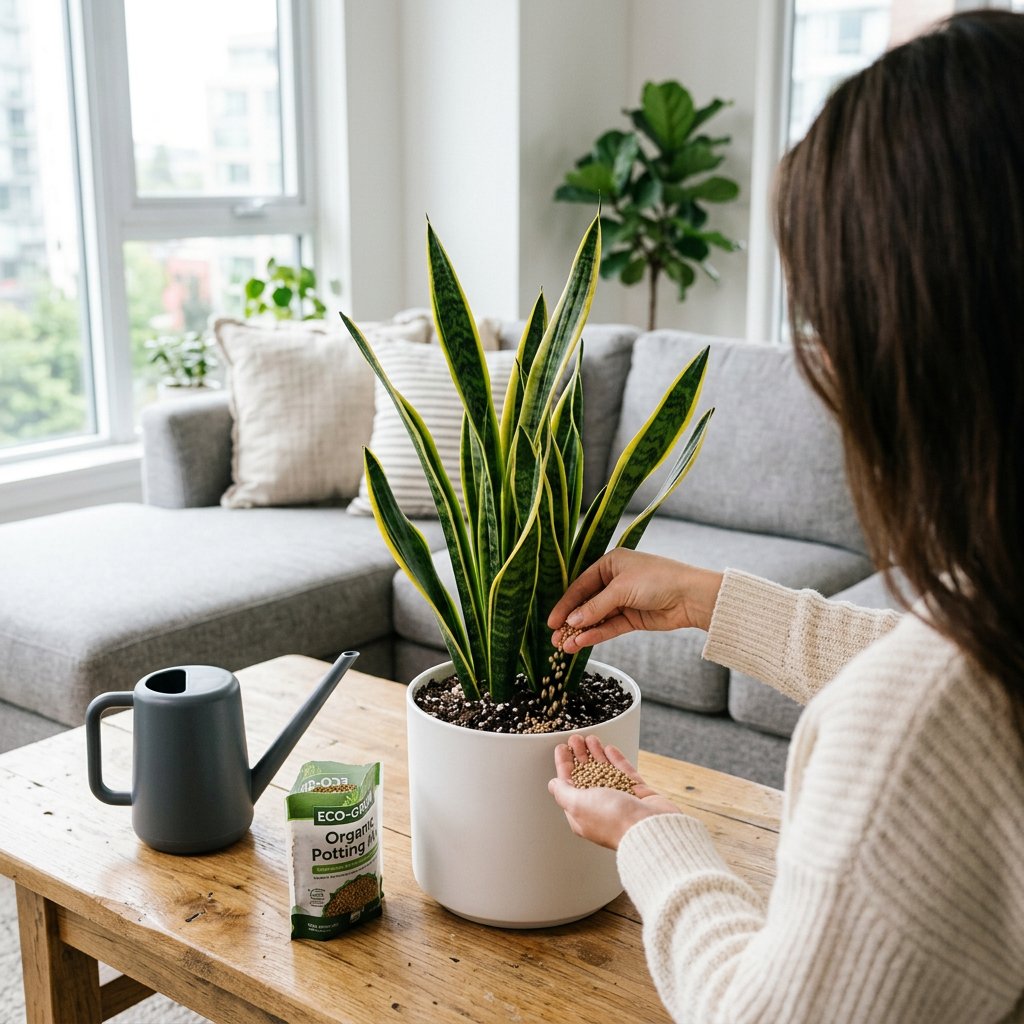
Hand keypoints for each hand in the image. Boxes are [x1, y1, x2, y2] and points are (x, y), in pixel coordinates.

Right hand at [547, 549, 723, 652]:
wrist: (691, 596)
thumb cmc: (658, 580)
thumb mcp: (621, 589)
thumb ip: (595, 607)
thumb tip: (572, 622)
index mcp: (610, 563)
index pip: (581, 585)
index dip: (566, 604)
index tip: (552, 621)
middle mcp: (615, 581)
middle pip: (586, 603)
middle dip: (570, 621)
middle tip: (554, 638)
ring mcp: (623, 600)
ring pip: (596, 618)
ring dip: (581, 632)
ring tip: (564, 647)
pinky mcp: (632, 618)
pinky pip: (609, 627)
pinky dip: (596, 635)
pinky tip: (582, 643)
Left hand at [547, 735, 683, 849]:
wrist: (650, 827)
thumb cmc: (614, 820)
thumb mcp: (578, 804)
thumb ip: (564, 792)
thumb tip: (553, 785)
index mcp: (582, 814)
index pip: (568, 785)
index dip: (564, 765)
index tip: (562, 749)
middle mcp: (600, 808)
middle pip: (585, 775)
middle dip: (579, 756)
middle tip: (575, 739)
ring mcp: (620, 800)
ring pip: (604, 771)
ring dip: (596, 754)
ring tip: (590, 738)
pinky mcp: (637, 793)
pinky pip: (624, 772)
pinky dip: (615, 759)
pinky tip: (609, 749)